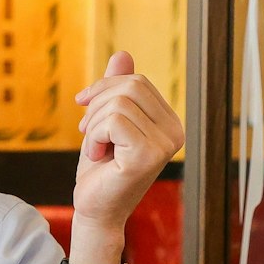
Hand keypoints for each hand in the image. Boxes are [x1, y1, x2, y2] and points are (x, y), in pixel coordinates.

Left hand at [71, 51, 184, 234]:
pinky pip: (113, 121)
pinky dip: (94, 137)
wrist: (95, 209)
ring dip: (93, 126)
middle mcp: (176, 132)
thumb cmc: (100, 169)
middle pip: (129, 86)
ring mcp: (166, 144)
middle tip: (88, 133)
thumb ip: (117, 89)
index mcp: (170, 122)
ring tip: (96, 149)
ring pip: (118, 103)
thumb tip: (123, 53)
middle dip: (97, 105)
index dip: (103, 90)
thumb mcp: (105, 122)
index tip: (87, 116)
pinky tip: (97, 157)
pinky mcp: (149, 155)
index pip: (137, 81)